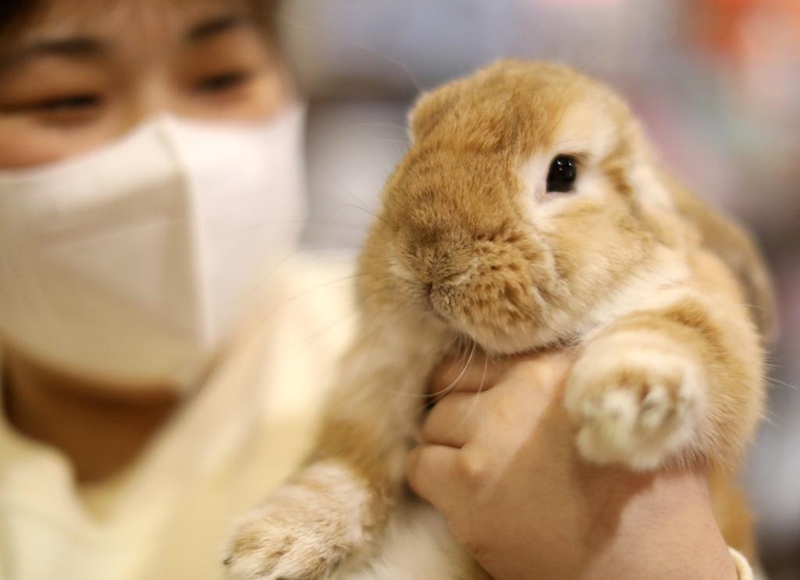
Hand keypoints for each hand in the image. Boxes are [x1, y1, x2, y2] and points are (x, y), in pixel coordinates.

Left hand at [407, 351, 738, 579]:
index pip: (485, 359)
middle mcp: (520, 391)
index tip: (491, 410)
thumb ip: (599, 374)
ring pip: (434, 424)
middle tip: (481, 444)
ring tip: (479, 475)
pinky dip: (433, 482)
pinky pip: (420, 466)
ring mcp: (490, 436)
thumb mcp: (642, 411)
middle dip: (462, 414)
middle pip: (452, 386)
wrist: (651, 567)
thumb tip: (577, 356)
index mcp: (559, 367)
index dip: (484, 388)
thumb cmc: (654, 496)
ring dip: (448, 448)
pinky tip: (464, 498)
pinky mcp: (467, 483)